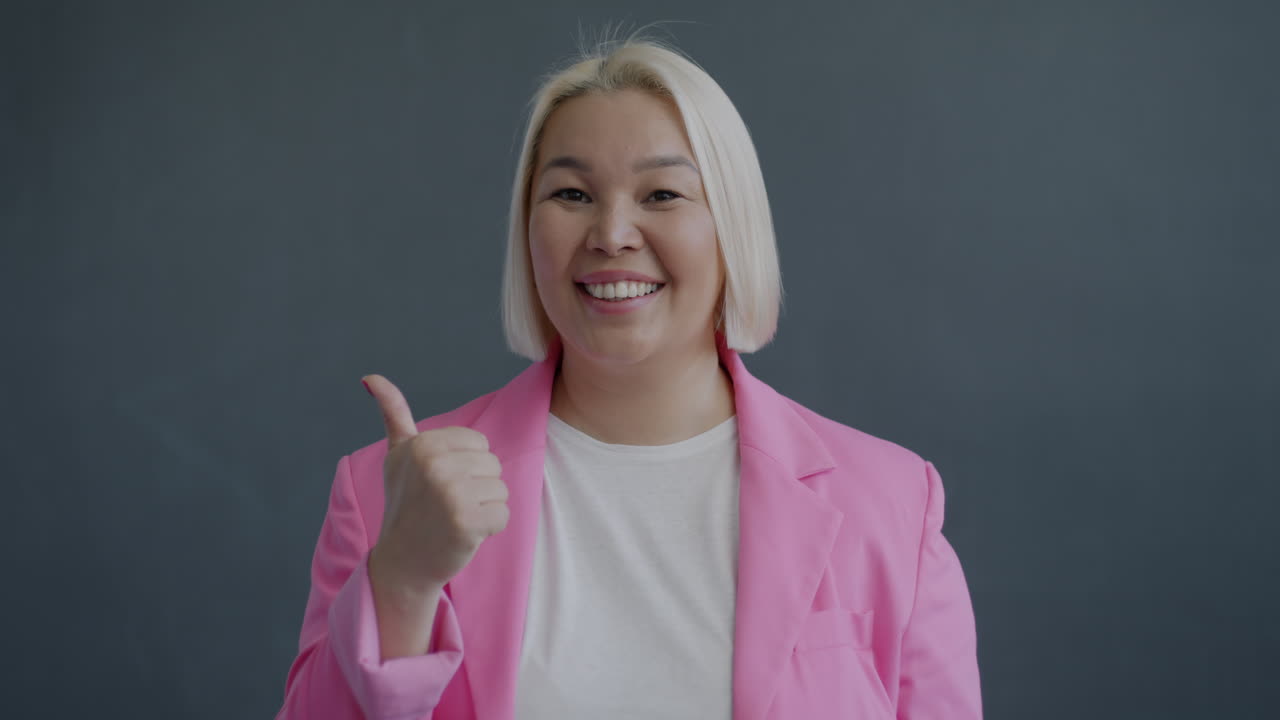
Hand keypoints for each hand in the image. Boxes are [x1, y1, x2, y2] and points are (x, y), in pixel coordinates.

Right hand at [362, 374, 508, 596]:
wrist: (402, 562)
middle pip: (493, 464)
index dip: (466, 466)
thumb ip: (393, 414)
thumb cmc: (405, 505)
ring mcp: (451, 494)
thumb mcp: (397, 456)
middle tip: (446, 505)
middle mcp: (435, 465)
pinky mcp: (467, 522)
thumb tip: (371, 377)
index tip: (438, 484)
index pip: (479, 444)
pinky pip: (503, 515)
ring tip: (453, 518)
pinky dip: (489, 528)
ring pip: (501, 489)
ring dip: (484, 507)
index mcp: (423, 444)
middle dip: (477, 487)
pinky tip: (463, 534)